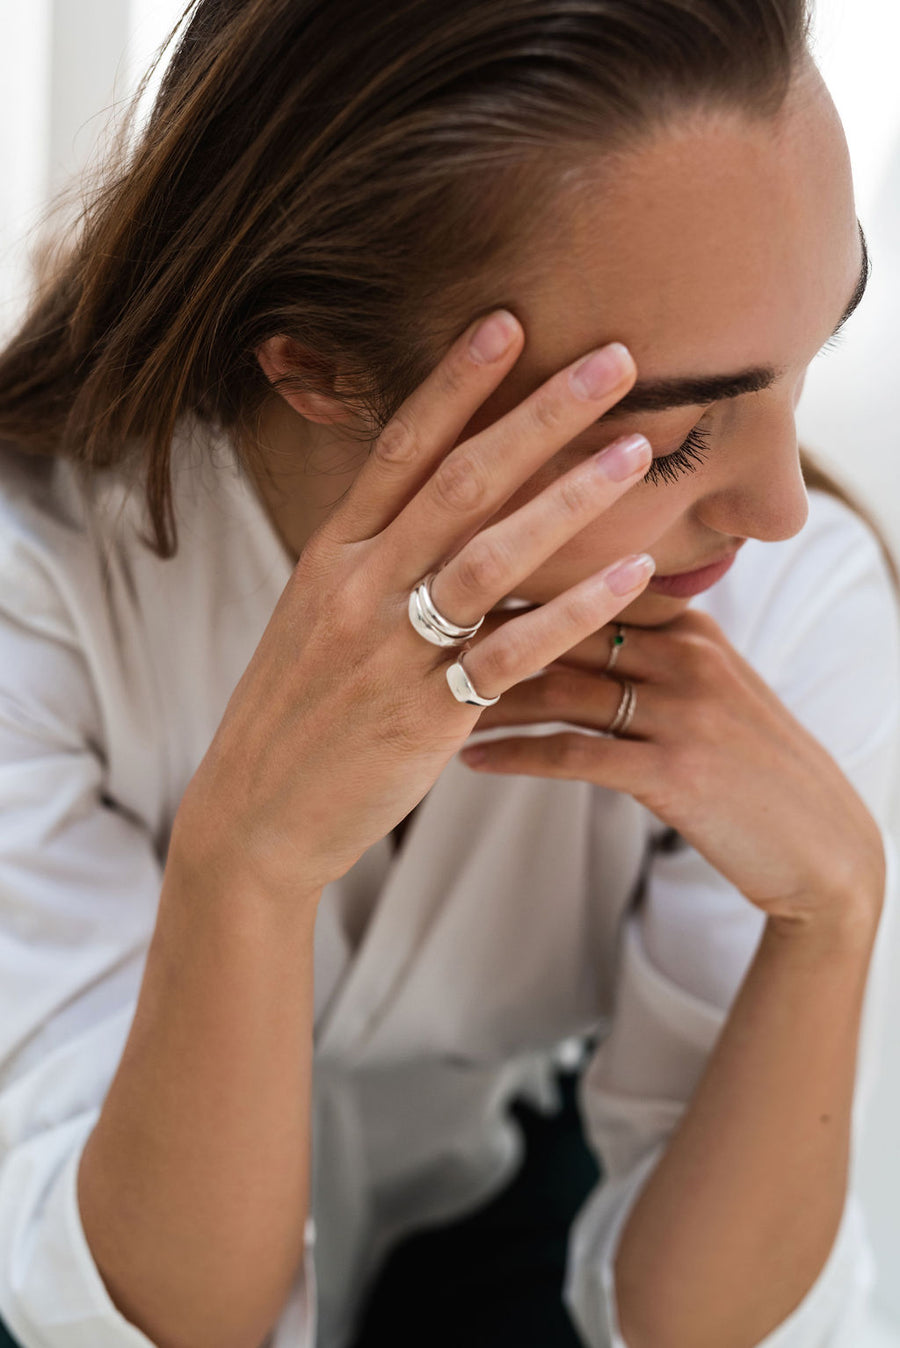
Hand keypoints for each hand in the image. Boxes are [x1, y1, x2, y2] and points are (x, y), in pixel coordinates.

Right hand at [174, 312, 658, 901]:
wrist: (256, 813)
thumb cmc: (296, 709)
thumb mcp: (314, 615)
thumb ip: (373, 557)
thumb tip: (435, 504)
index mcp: (331, 556)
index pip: (398, 450)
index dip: (455, 383)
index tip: (508, 323)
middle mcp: (360, 589)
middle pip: (460, 482)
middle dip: (539, 414)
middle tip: (612, 359)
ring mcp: (393, 650)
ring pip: (493, 555)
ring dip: (570, 497)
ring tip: (636, 450)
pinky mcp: (428, 713)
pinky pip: (514, 650)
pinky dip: (577, 608)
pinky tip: (634, 575)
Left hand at [461, 607, 886, 927]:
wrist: (822, 847)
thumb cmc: (752, 767)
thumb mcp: (711, 691)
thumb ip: (650, 650)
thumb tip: (568, 626)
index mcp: (689, 627)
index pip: (584, 583)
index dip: (510, 581)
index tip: (443, 583)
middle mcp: (686, 656)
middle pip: (560, 626)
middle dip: (479, 628)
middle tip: (410, 636)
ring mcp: (683, 712)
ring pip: (558, 688)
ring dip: (483, 695)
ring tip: (424, 702)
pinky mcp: (675, 773)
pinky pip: (573, 755)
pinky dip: (514, 754)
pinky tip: (468, 760)